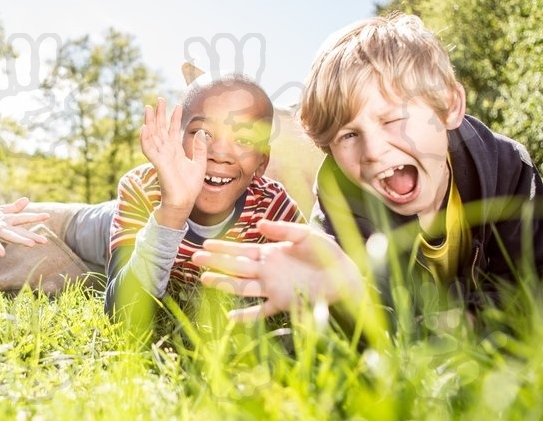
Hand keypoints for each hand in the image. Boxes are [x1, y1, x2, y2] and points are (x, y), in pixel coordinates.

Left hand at [0, 197, 49, 256]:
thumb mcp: (0, 210)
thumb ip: (14, 207)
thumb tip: (27, 200)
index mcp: (7, 220)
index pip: (24, 218)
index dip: (35, 217)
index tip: (48, 215)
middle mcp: (3, 227)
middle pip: (20, 231)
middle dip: (32, 236)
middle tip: (44, 241)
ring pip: (10, 236)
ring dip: (20, 240)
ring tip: (31, 244)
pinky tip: (2, 253)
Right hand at [140, 97, 207, 227]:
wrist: (184, 201)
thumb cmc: (189, 186)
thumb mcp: (199, 164)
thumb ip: (199, 148)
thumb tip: (202, 132)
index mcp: (175, 151)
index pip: (172, 130)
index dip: (173, 118)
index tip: (176, 105)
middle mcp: (166, 152)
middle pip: (160, 129)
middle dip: (159, 114)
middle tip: (159, 99)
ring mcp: (161, 157)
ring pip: (153, 136)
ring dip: (150, 122)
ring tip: (149, 108)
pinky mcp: (159, 164)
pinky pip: (150, 149)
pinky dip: (146, 139)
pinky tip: (144, 128)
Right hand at [192, 220, 365, 320]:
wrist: (346, 276)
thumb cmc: (327, 254)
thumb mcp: (305, 235)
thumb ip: (283, 229)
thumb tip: (258, 224)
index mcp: (270, 253)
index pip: (240, 250)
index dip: (223, 247)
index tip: (205, 244)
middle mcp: (267, 271)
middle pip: (235, 267)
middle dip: (215, 262)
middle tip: (195, 258)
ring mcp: (272, 288)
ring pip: (242, 286)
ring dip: (224, 283)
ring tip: (205, 279)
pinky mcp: (283, 303)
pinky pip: (261, 311)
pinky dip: (246, 316)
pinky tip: (231, 319)